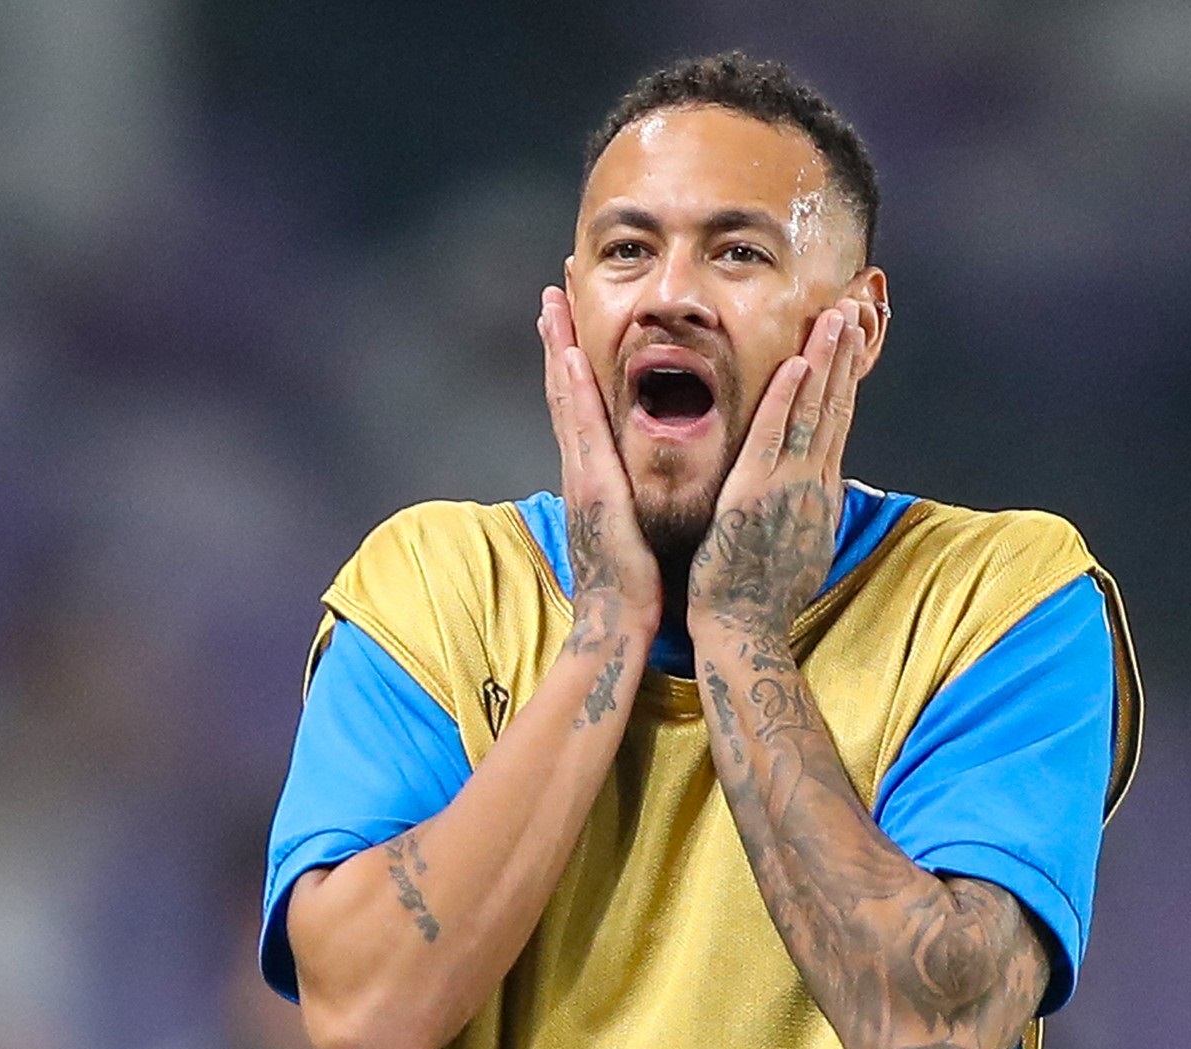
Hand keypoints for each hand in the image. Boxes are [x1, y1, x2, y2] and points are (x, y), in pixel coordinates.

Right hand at [539, 286, 662, 647]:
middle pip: (566, 386)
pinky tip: (572, 357)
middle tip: (554, 286)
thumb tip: (637, 470)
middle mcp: (581, 464)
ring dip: (559, 348)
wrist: (617, 621)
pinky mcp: (592, 488)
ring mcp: (581, 474)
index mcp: (595, 471)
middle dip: (559, 335)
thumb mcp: (633, 521)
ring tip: (553, 301)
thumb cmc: (634, 580)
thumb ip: (631, 490)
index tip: (570, 314)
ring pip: (567, 398)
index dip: (573, 355)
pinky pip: (583, 430)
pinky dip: (574, 392)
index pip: (581, 401)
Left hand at [686, 298, 863, 644]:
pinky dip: (787, 399)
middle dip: (846, 354)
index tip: (853, 339)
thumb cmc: (761, 594)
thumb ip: (806, 508)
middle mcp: (814, 482)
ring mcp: (790, 485)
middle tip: (856, 306)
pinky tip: (796, 363)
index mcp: (820, 491)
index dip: (846, 376)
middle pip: (837, 405)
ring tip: (837, 315)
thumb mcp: (797, 544)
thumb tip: (817, 490)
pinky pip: (774, 437)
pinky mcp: (757, 493)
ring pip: (815, 411)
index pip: (838, 421)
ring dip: (826, 360)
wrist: (744, 629)